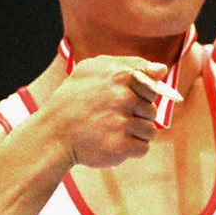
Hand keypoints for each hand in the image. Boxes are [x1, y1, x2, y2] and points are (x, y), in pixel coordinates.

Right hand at [48, 56, 167, 167]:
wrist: (53, 134)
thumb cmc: (74, 98)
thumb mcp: (94, 69)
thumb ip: (131, 65)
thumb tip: (162, 70)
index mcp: (120, 75)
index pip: (153, 87)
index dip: (140, 95)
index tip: (123, 100)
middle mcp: (123, 98)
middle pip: (152, 110)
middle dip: (137, 115)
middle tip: (111, 117)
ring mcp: (122, 123)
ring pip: (150, 130)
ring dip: (135, 133)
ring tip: (111, 131)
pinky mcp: (122, 147)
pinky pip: (143, 148)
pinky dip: (131, 149)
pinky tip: (113, 143)